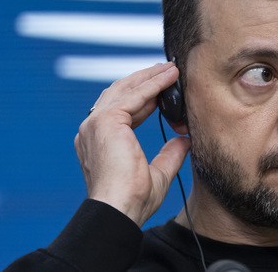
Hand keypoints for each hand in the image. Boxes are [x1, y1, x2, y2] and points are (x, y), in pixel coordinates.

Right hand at [74, 62, 189, 226]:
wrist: (120, 209)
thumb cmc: (133, 200)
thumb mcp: (158, 172)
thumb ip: (170, 154)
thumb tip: (184, 140)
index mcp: (99, 142)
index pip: (123, 110)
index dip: (145, 98)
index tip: (164, 91)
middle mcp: (93, 130)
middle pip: (120, 93)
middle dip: (145, 80)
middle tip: (167, 71)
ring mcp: (96, 124)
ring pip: (126, 89)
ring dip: (150, 77)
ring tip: (170, 68)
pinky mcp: (106, 121)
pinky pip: (134, 95)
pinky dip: (153, 84)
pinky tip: (169, 77)